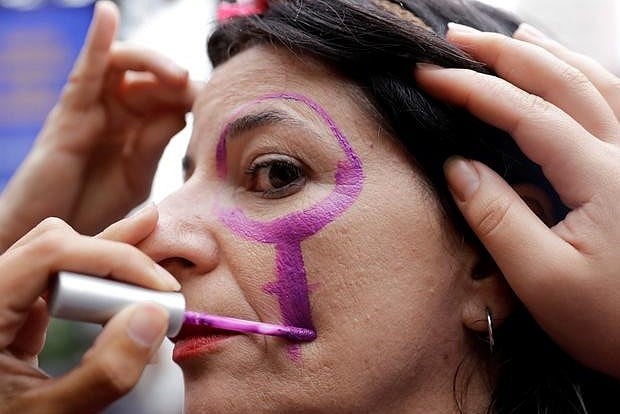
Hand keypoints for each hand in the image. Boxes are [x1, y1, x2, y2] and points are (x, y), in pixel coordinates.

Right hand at [0, 1, 200, 250]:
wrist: (58, 240)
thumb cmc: (93, 209)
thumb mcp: (135, 177)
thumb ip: (153, 145)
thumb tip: (180, 113)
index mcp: (138, 127)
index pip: (171, 97)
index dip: (195, 96)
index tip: (220, 107)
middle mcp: (116, 110)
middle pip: (153, 78)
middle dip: (180, 82)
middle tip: (202, 95)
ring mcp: (93, 108)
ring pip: (123, 65)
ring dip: (152, 62)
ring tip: (177, 75)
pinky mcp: (68, 113)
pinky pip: (84, 72)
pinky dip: (96, 41)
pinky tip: (107, 13)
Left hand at [0, 205, 178, 412]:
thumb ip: (102, 372)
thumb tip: (152, 317)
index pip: (51, 252)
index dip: (113, 259)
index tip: (158, 289)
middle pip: (55, 245)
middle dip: (115, 258)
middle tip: (161, 283)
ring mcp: (1, 301)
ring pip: (58, 257)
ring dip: (110, 265)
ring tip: (152, 264)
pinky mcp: (13, 314)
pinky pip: (56, 282)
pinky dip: (97, 284)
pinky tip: (127, 288)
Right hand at [416, 23, 619, 377]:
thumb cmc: (613, 322)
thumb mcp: (542, 282)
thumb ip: (497, 218)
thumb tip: (457, 167)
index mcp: (601, 176)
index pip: (524, 113)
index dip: (472, 89)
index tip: (428, 75)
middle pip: (561, 80)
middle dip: (503, 54)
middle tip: (455, 39)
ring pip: (595, 81)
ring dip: (547, 54)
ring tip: (510, 36)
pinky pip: (615, 101)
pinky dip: (584, 74)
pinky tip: (568, 69)